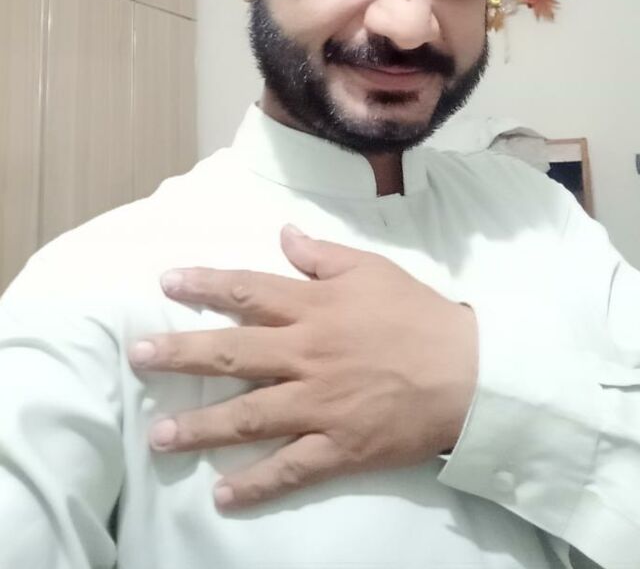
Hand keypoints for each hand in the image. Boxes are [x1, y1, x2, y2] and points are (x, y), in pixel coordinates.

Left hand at [129, 227, 477, 507]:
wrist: (469, 372)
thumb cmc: (418, 315)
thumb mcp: (373, 270)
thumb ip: (323, 255)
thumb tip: (284, 233)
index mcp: (315, 308)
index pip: (248, 291)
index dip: (205, 284)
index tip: (166, 282)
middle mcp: (307, 355)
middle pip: (234, 353)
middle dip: (181, 354)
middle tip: (139, 357)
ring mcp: (320, 404)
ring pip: (250, 415)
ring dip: (202, 426)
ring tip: (160, 436)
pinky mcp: (339, 446)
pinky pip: (291, 467)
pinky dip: (256, 484)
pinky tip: (222, 495)